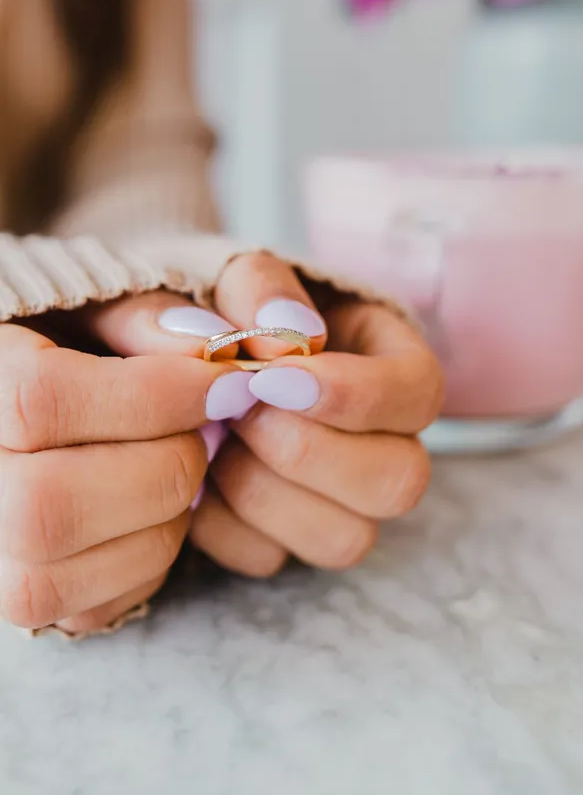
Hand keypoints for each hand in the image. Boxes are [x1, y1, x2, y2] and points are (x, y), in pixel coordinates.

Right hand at [0, 320, 249, 634]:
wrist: (24, 417)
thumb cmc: (64, 349)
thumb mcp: (93, 311)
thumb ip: (143, 318)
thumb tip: (212, 346)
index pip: (39, 400)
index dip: (149, 394)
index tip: (223, 382)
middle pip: (50, 503)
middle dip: (164, 464)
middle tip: (202, 429)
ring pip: (61, 571)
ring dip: (160, 520)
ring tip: (175, 467)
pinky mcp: (16, 599)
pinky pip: (88, 609)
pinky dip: (147, 561)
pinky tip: (153, 509)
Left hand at [85, 253, 443, 577]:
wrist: (169, 360)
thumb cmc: (218, 308)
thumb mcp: (231, 274)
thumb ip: (256, 287)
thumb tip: (285, 327)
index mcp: (390, 363)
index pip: (419, 392)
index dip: (355, 396)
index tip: (271, 378)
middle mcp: (383, 441)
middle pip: (401, 481)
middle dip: (309, 452)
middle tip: (238, 413)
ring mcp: (341, 502)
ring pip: (346, 538)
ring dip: (263, 492)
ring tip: (216, 440)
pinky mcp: (288, 539)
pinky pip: (270, 560)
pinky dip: (221, 524)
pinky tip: (198, 478)